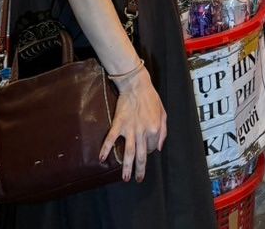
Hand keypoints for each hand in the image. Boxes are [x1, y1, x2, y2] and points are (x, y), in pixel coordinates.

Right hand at [100, 68, 166, 182]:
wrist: (136, 85)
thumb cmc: (151, 98)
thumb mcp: (163, 113)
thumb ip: (163, 131)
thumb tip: (159, 148)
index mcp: (155, 129)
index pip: (153, 147)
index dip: (150, 150)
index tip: (146, 151)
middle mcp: (143, 132)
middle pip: (141, 155)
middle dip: (140, 169)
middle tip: (137, 179)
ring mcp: (130, 129)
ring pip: (128, 152)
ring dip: (127, 167)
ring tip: (125, 178)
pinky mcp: (118, 124)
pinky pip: (111, 139)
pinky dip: (106, 149)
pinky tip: (101, 158)